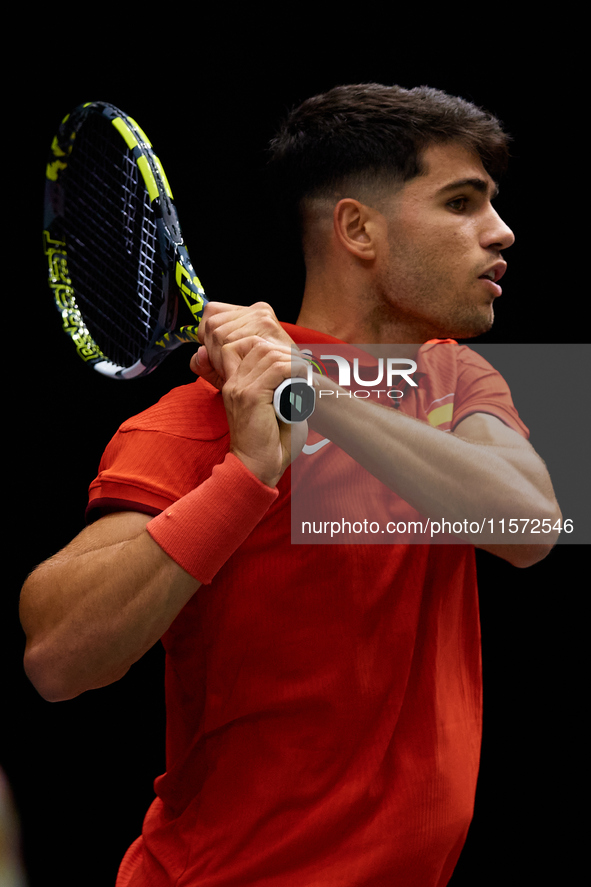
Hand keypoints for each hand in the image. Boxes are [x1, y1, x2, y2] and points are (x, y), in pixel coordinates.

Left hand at [190, 301, 295, 388]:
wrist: (299, 395)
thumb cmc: (268, 385)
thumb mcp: (234, 374)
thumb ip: (211, 366)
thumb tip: (199, 355)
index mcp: (251, 314)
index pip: (212, 313)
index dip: (207, 338)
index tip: (219, 361)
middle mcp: (258, 310)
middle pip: (212, 324)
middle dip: (213, 352)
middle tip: (229, 373)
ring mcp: (263, 317)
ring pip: (218, 334)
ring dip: (220, 360)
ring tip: (238, 374)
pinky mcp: (267, 327)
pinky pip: (228, 343)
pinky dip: (228, 362)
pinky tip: (242, 373)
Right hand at [221, 336, 308, 486]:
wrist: (255, 468)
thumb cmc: (267, 443)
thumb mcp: (268, 409)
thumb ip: (275, 389)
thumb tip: (297, 373)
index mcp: (234, 383)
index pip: (246, 346)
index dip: (271, 348)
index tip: (292, 364)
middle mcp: (233, 382)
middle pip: (257, 344)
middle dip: (284, 352)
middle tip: (302, 368)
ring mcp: (240, 388)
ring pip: (267, 354)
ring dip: (291, 361)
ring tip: (303, 375)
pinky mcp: (250, 397)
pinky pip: (276, 369)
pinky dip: (294, 370)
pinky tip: (302, 380)